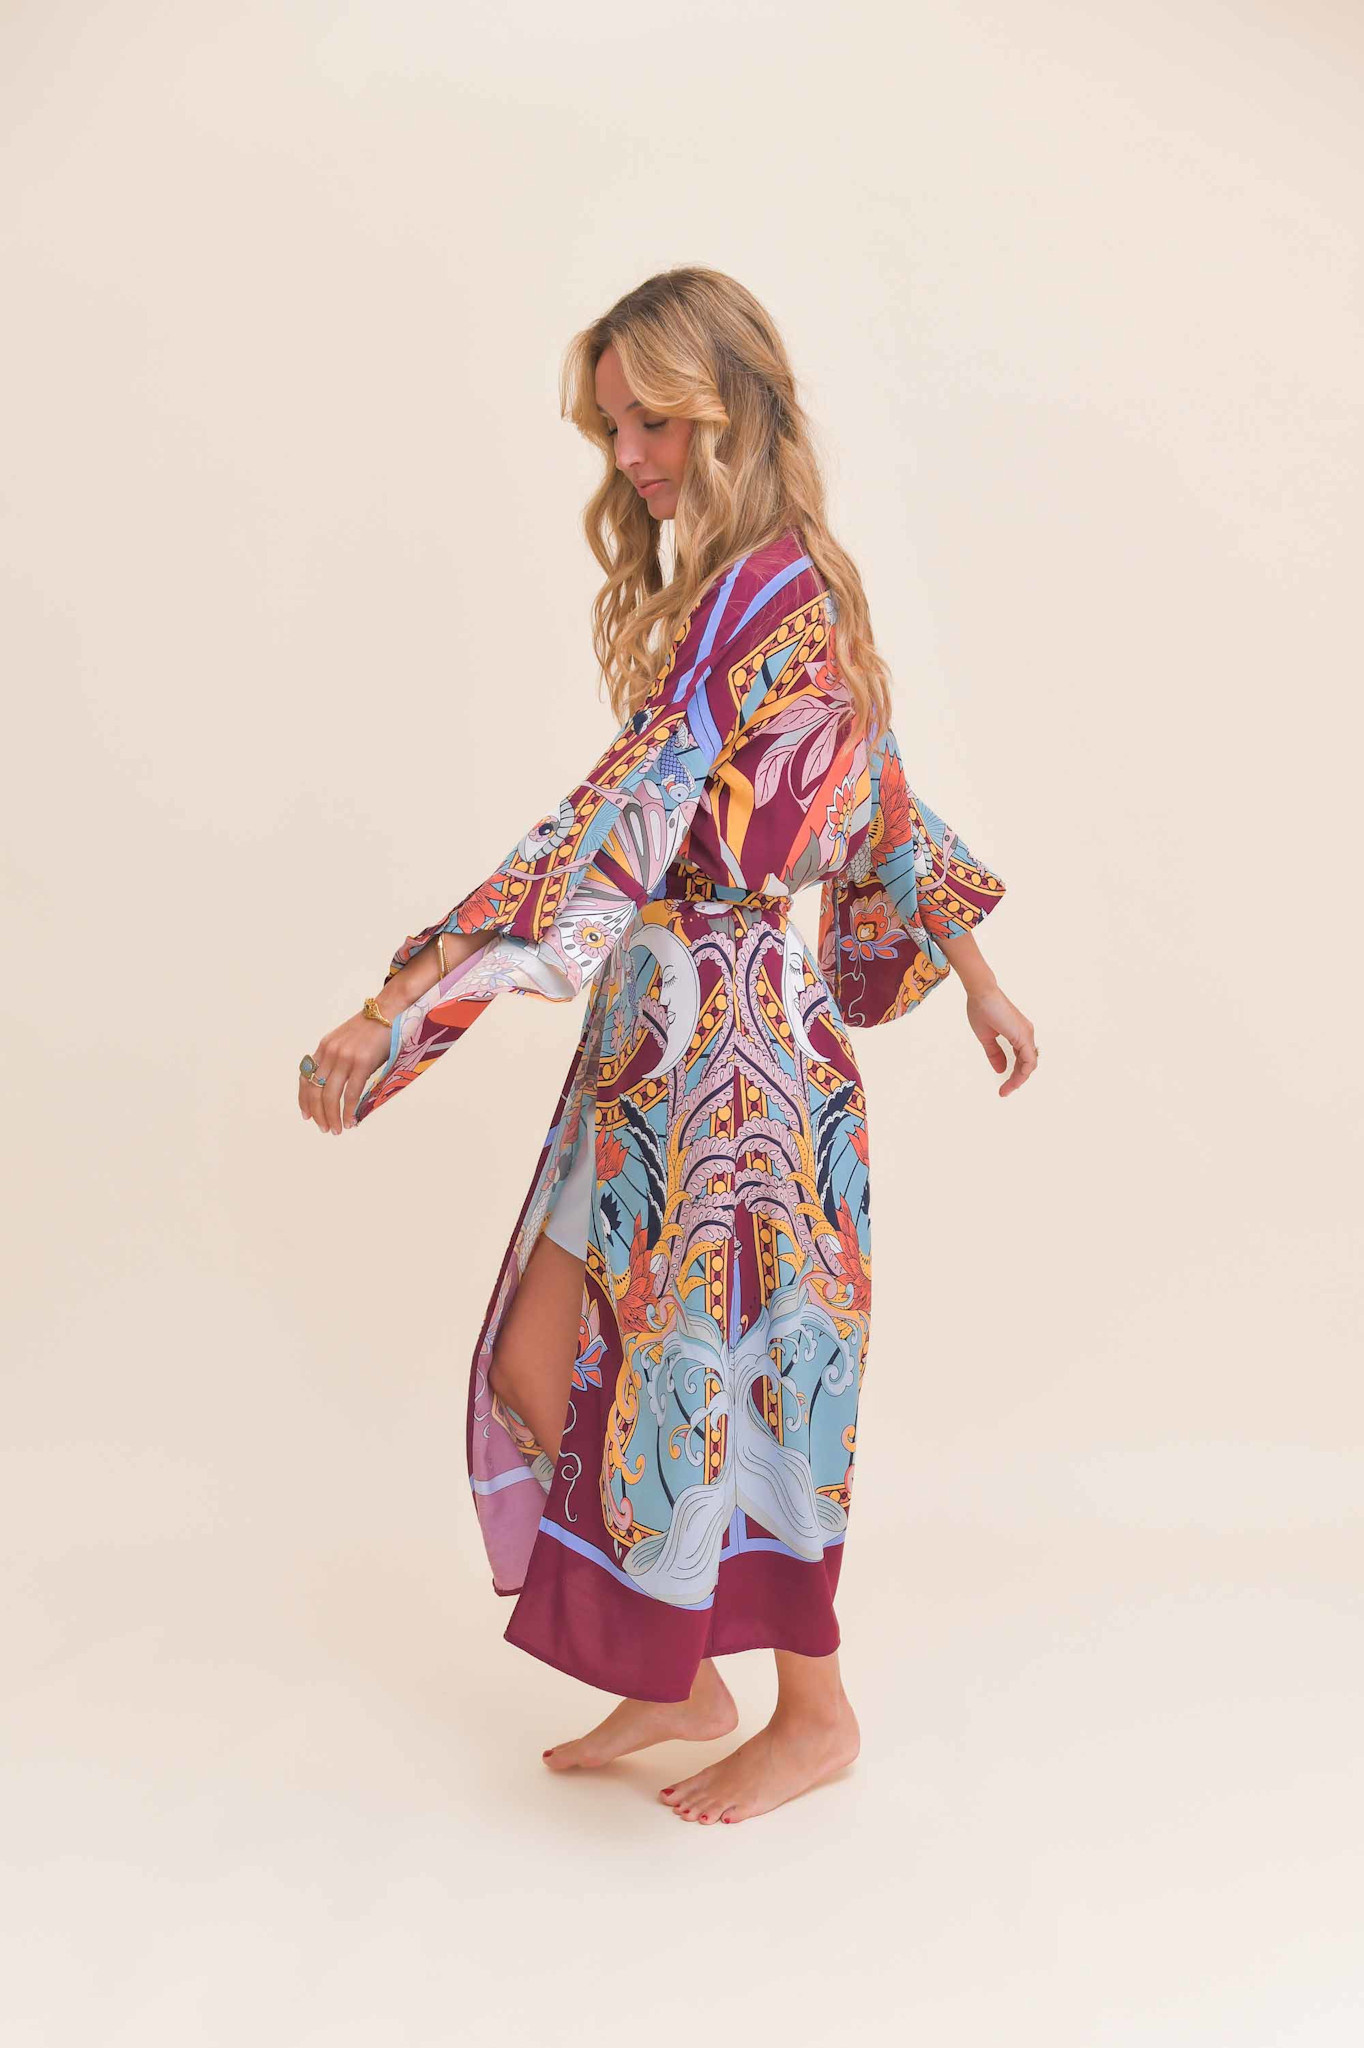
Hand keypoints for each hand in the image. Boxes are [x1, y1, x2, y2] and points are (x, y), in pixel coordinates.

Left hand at [297, 1013, 393, 1132]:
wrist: (389, 1011)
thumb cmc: (373, 1029)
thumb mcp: (347, 1042)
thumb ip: (339, 1060)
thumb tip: (340, 1088)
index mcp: (324, 1047)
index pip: (305, 1077)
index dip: (304, 1099)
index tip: (306, 1115)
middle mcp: (330, 1052)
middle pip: (315, 1090)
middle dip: (317, 1113)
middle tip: (324, 1128)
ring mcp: (345, 1057)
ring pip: (330, 1095)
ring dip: (332, 1116)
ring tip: (337, 1129)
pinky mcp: (362, 1062)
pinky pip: (351, 1093)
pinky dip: (349, 1110)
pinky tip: (351, 1120)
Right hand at [964, 983, 1037, 1097]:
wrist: (981, 993)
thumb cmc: (982, 1009)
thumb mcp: (987, 1038)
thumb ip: (995, 1054)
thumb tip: (1001, 1070)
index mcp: (1018, 1034)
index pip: (1021, 1060)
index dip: (1014, 1075)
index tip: (1003, 1088)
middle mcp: (1026, 1034)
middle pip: (1027, 1064)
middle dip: (1016, 1080)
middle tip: (1004, 1092)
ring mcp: (1027, 1034)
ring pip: (1030, 1064)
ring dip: (1019, 1080)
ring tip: (1006, 1090)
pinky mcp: (1024, 1036)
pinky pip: (1029, 1061)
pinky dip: (1022, 1073)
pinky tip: (1011, 1081)